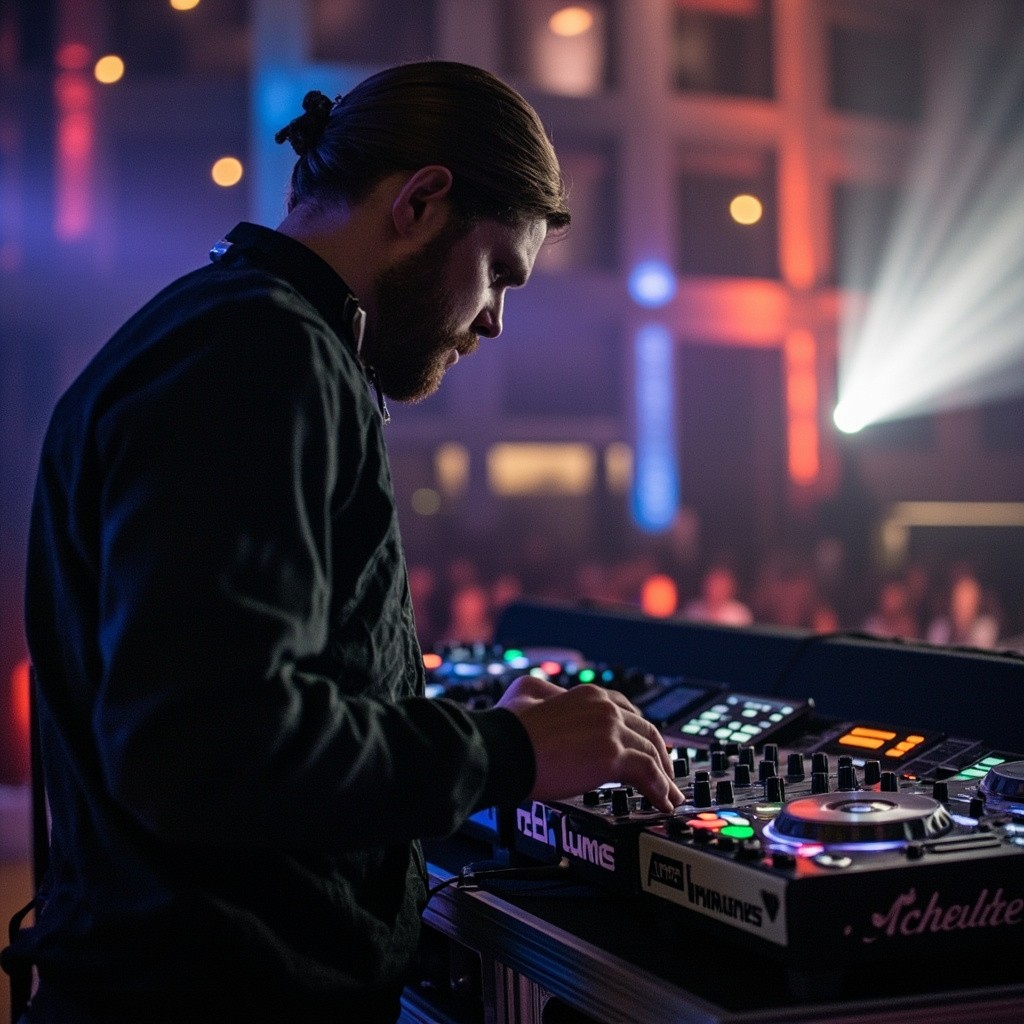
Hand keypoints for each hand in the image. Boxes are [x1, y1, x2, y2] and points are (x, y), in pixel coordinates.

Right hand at [496, 674, 683, 812]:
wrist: (500, 749)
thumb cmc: (506, 728)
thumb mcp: (526, 693)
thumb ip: (548, 693)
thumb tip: (551, 699)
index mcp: (588, 694)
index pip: (624, 710)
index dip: (637, 730)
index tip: (641, 745)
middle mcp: (604, 707)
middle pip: (645, 730)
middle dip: (658, 754)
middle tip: (663, 773)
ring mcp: (610, 730)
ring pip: (651, 752)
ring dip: (664, 776)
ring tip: (669, 795)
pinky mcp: (611, 756)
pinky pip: (648, 774)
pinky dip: (660, 790)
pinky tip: (662, 803)